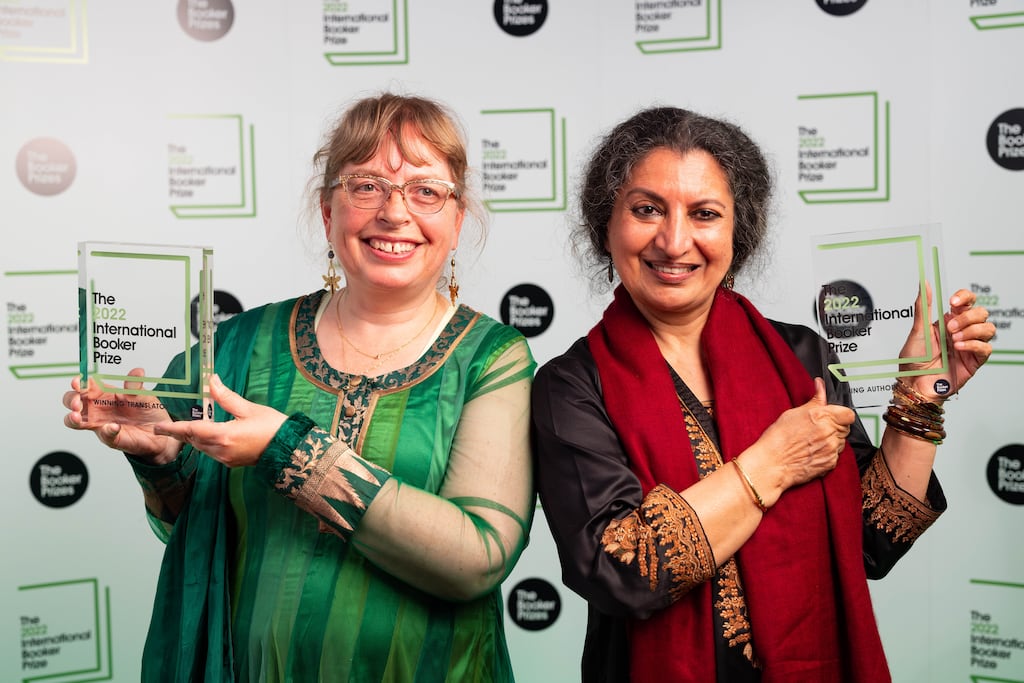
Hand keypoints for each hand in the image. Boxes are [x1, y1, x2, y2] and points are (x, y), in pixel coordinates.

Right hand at [61, 369, 180, 463]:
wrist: (160, 432)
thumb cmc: (148, 411)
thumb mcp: (144, 395)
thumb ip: (136, 386)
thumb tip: (137, 372)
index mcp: (104, 394)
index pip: (85, 385)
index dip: (78, 382)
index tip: (78, 382)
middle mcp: (97, 408)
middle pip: (72, 401)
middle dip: (71, 400)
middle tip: (78, 403)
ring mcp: (100, 423)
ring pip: (74, 421)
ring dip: (72, 418)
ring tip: (78, 417)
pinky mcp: (110, 437)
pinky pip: (103, 435)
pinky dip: (107, 430)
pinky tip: (115, 427)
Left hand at [152, 374, 287, 467]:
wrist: (290, 449)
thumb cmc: (273, 428)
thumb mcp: (249, 409)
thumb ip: (226, 397)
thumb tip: (212, 381)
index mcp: (224, 435)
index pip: (191, 431)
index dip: (173, 428)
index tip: (158, 427)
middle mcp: (221, 450)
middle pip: (193, 440)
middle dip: (180, 433)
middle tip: (165, 427)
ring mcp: (226, 458)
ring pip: (201, 447)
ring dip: (192, 438)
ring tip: (184, 428)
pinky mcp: (231, 462)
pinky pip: (211, 452)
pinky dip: (204, 443)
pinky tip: (206, 435)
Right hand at [743, 378, 854, 504]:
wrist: (772, 463)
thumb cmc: (778, 438)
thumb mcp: (794, 413)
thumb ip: (814, 400)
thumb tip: (820, 385)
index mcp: (822, 416)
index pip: (848, 414)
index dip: (841, 414)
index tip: (833, 416)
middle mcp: (830, 432)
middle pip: (845, 428)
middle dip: (835, 427)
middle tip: (818, 429)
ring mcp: (832, 449)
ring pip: (841, 442)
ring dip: (832, 441)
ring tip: (812, 442)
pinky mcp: (830, 463)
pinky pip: (835, 455)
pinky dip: (827, 454)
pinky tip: (812, 452)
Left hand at [899, 285, 993, 398]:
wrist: (914, 383)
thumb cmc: (913, 360)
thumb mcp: (917, 330)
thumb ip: (923, 306)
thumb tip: (923, 283)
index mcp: (948, 321)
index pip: (967, 301)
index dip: (965, 297)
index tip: (953, 302)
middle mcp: (961, 331)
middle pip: (981, 313)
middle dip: (967, 318)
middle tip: (949, 329)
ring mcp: (969, 345)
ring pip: (988, 328)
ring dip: (972, 331)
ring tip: (954, 341)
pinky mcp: (974, 361)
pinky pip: (986, 348)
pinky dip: (974, 345)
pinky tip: (959, 348)